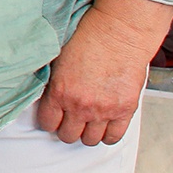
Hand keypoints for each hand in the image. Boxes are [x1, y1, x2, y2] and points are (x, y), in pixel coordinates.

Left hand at [38, 0, 172, 145]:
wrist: (119, 33)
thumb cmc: (89, 37)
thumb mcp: (58, 58)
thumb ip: (53, 81)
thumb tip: (47, 94)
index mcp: (59, 91)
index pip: (47, 123)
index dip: (49, 121)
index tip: (53, 117)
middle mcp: (80, 105)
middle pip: (68, 135)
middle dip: (67, 129)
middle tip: (70, 120)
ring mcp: (103, 110)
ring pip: (90, 140)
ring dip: (87, 133)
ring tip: (88, 122)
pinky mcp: (124, 110)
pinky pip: (114, 137)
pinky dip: (108, 135)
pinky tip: (105, 125)